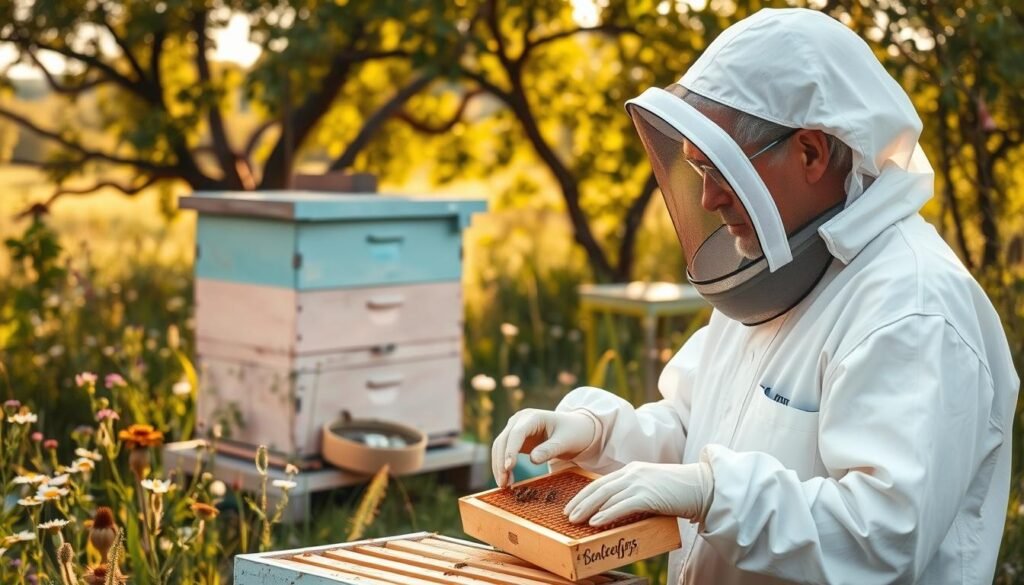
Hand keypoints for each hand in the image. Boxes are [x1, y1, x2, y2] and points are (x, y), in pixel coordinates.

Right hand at [491, 409, 597, 486]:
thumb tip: (532, 460)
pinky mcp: (516, 439)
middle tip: (503, 483)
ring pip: (500, 446)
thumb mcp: (566, 442)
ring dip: (499, 465)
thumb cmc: (574, 433)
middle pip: (504, 440)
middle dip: (501, 461)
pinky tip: (507, 479)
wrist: (577, 429)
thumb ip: (550, 450)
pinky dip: (503, 465)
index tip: (509, 467)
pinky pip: (504, 452)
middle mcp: (520, 420)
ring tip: (504, 484)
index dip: (511, 450)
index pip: (516, 433)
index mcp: (533, 416)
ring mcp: (516, 428)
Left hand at [563, 461, 713, 526]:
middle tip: (566, 515)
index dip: (583, 495)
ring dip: (587, 509)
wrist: (702, 486)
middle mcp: (632, 473)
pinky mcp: (648, 495)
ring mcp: (640, 483)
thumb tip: (618, 509)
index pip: (600, 483)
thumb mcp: (652, 486)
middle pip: (598, 488)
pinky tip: (595, 522)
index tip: (571, 506)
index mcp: (631, 470)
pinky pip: (622, 506)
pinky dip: (606, 514)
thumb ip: (635, 492)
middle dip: (580, 502)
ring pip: (606, 496)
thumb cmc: (679, 490)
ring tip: (575, 521)